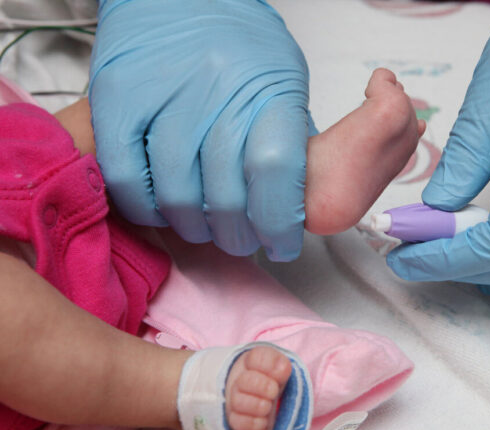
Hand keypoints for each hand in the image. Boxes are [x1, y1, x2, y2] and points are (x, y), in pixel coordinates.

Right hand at [90, 0, 309, 259]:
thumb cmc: (238, 44)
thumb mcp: (284, 82)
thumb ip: (290, 140)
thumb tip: (293, 203)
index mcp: (266, 88)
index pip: (274, 171)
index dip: (279, 222)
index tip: (282, 243)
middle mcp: (213, 92)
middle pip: (225, 196)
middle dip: (239, 236)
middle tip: (244, 239)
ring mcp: (160, 97)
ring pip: (177, 197)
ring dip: (196, 229)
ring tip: (207, 228)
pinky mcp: (115, 101)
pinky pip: (127, 181)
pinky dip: (148, 210)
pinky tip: (166, 209)